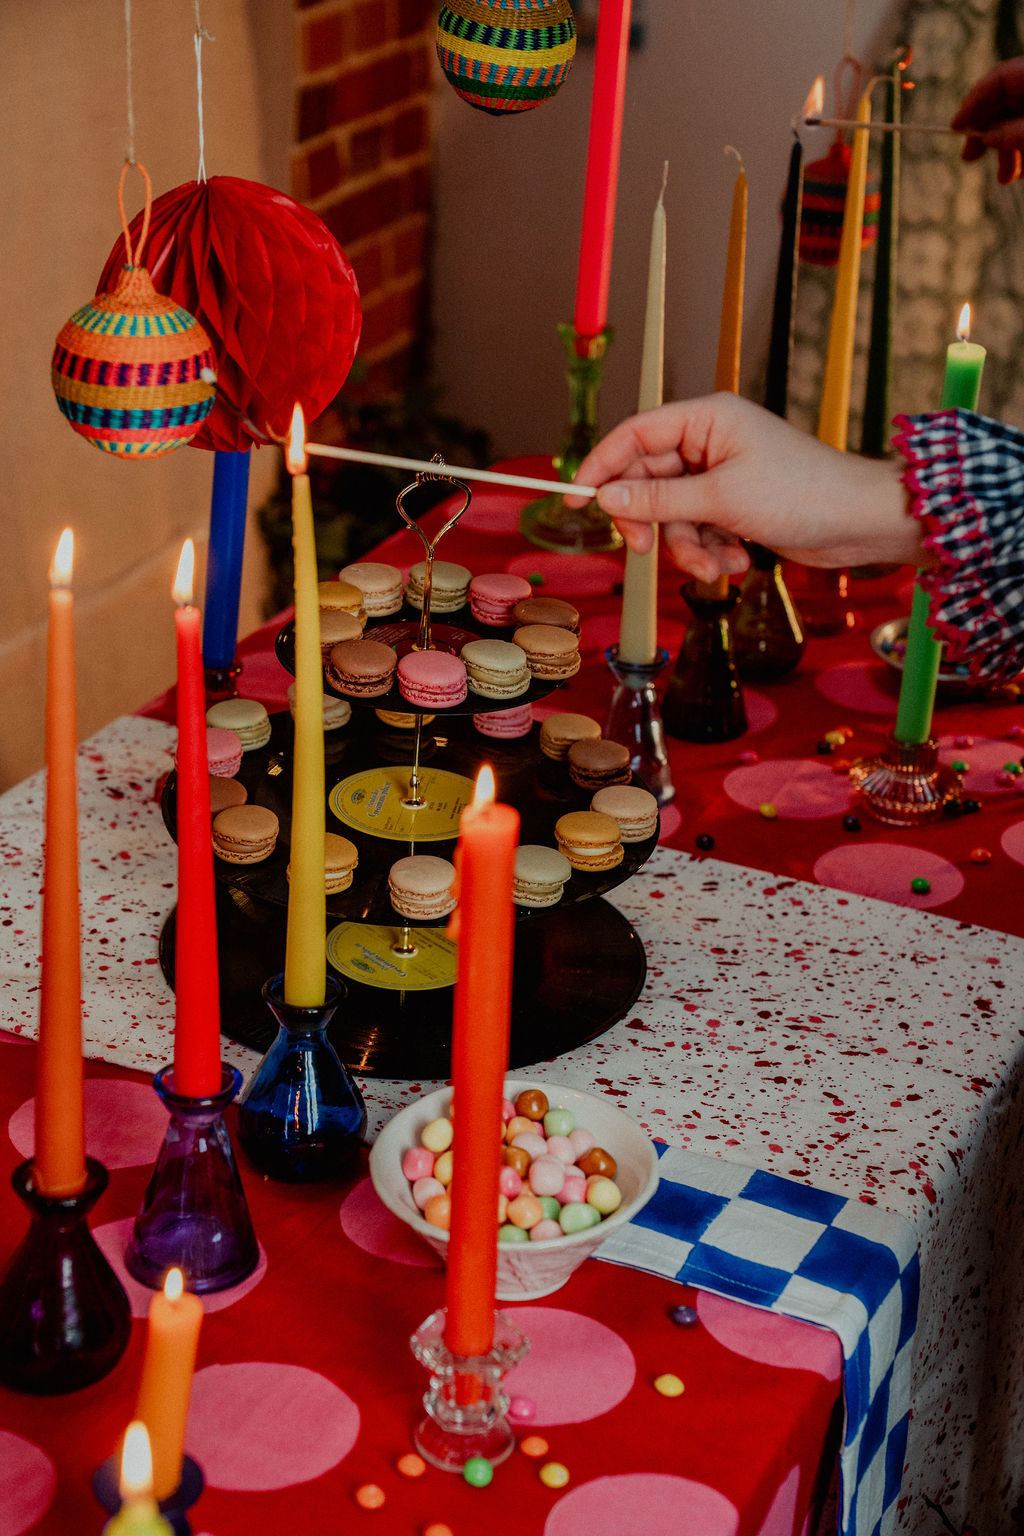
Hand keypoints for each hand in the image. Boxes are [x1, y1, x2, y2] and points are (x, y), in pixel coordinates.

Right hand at [566, 394, 922, 581]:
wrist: (858, 523)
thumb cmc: (802, 494)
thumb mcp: (720, 499)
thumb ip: (658, 501)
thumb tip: (606, 499)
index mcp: (706, 418)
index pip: (634, 435)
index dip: (601, 467)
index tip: (575, 500)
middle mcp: (710, 441)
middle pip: (648, 481)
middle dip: (653, 523)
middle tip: (647, 551)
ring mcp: (722, 475)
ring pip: (672, 515)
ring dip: (688, 547)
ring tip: (718, 565)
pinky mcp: (734, 506)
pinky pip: (697, 529)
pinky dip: (711, 551)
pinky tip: (738, 560)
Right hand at [952, 58, 1023, 183]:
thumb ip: (1013, 133)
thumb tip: (986, 137)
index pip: (1001, 77)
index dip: (974, 101)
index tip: (955, 128)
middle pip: (1007, 102)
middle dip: (989, 132)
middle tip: (969, 158)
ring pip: (1019, 121)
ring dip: (1007, 150)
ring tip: (1005, 178)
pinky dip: (1023, 150)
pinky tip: (1022, 172)